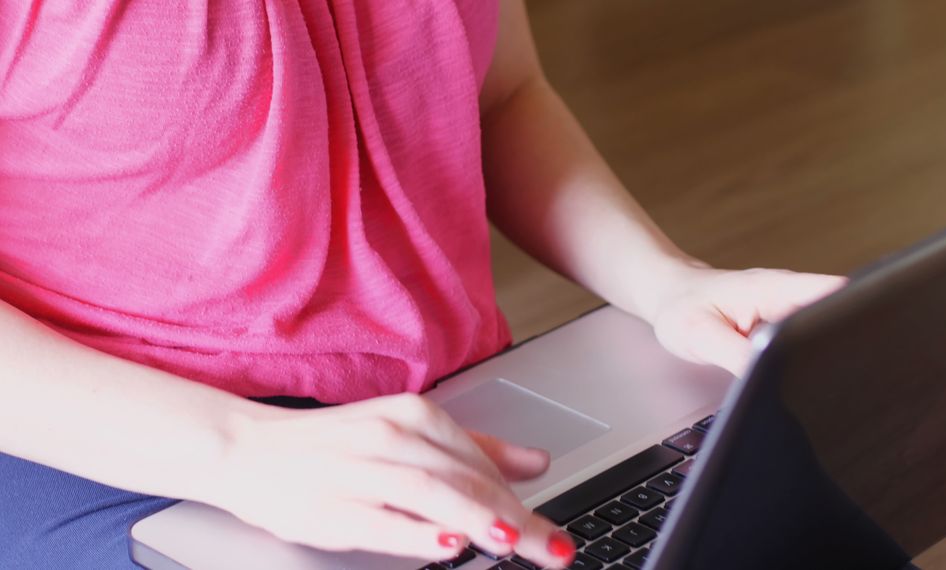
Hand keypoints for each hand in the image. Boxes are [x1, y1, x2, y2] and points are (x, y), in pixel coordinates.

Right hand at [213, 393, 576, 566]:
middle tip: (551, 549)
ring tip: (512, 542)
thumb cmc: (333, 446)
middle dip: (514, 517)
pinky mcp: (331, 507)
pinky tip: (445, 543)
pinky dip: (415, 532)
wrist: (249, 449)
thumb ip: (474, 450)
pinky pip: (380, 520)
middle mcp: (389, 436)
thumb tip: (536, 462)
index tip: (553, 534)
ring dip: (475, 518)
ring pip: (429, 493)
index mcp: (412, 415)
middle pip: (463, 478)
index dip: (521, 500)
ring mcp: (359, 471)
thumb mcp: (406, 435)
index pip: (479, 460)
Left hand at [650, 265, 845, 375]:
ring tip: (828, 381)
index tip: (871, 340)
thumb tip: (771, 381)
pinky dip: (812, 358)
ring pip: (828, 331)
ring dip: (833, 352)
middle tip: (849, 377)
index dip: (860, 315)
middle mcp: (791, 295)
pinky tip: (807, 378)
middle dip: (853, 342)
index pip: (837, 293)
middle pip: (842, 314)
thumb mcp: (702, 336)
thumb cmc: (682, 308)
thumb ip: (738, 356)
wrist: (670, 298)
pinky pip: (810, 339)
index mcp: (777, 289)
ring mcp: (791, 309)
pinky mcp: (786, 325)